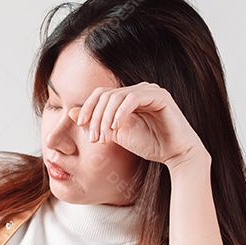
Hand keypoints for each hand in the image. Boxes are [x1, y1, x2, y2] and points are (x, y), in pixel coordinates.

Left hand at [67, 82, 206, 169]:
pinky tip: (116, 128)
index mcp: (128, 97)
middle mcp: (138, 90)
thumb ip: (96, 122)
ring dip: (105, 118)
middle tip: (93, 138)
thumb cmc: (149, 144)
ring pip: (116, 96)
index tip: (81, 125)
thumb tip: (70, 112)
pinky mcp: (160, 96)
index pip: (100, 94)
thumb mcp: (116, 134)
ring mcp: (150, 91)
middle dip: (95, 117)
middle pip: (105, 95)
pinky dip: (120, 113)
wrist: (175, 154)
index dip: (88, 107)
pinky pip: (133, 98)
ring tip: (104, 137)